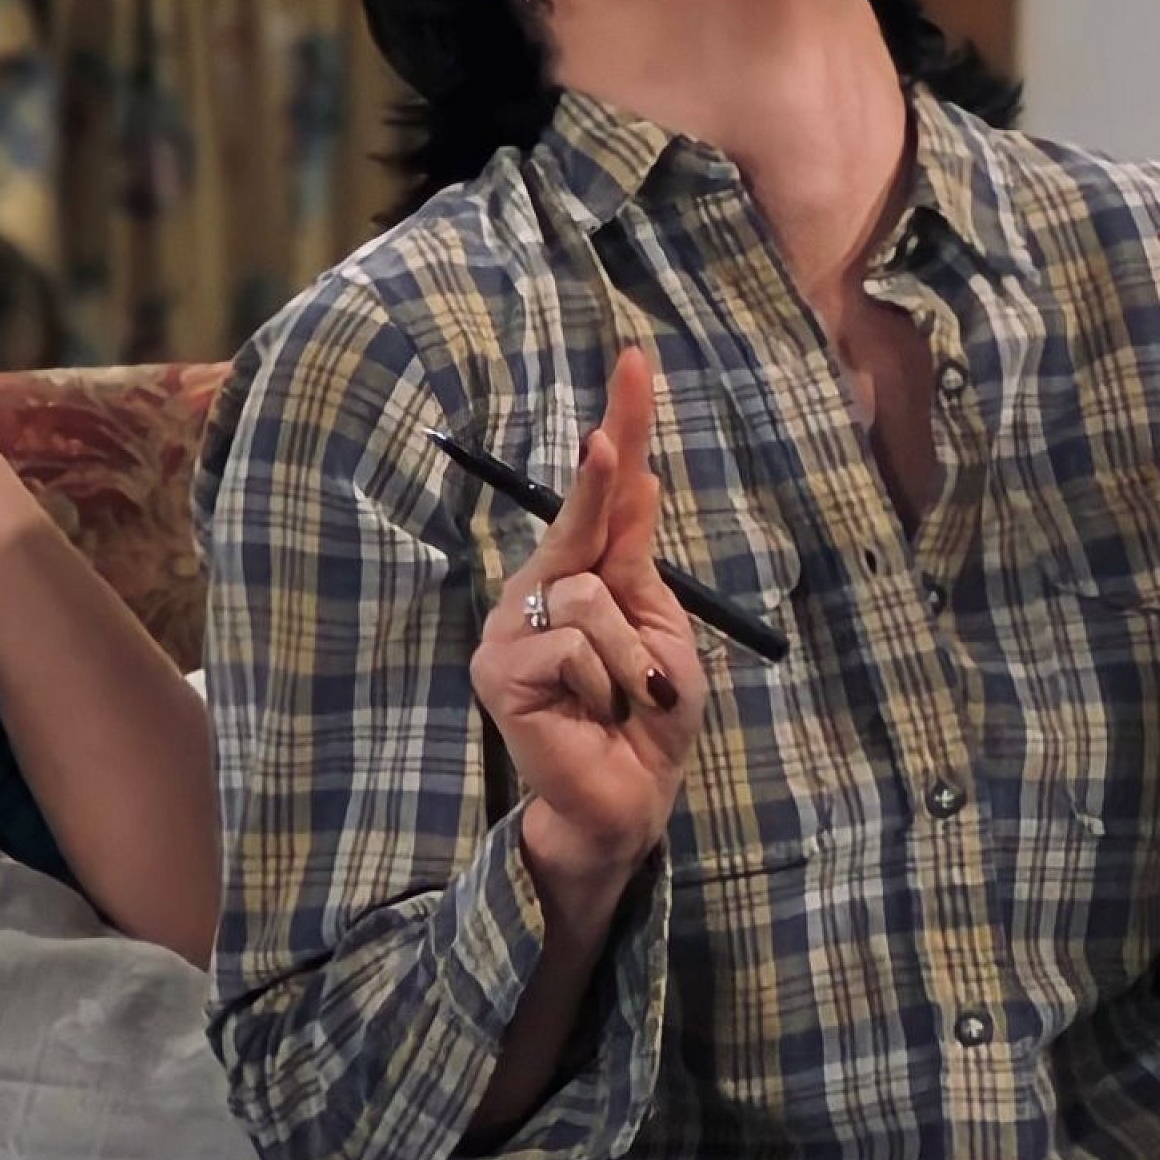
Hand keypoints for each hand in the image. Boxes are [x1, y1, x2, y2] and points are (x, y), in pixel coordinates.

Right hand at [469, 347, 705, 887]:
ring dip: (630, 655)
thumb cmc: (648, 716)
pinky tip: (592, 711)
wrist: (629, 797)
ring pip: (589, 595)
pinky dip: (605, 681)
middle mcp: (540, 588)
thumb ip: (636, 557)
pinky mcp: (498, 667)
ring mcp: (511, 624)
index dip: (623, 424)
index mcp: (586, 574)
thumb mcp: (662, 627)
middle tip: (617, 425)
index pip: (606, 493)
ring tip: (625, 698)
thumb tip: (638, 474)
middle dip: (606, 475)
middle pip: (582, 516)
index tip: (636, 361)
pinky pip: (572, 644)